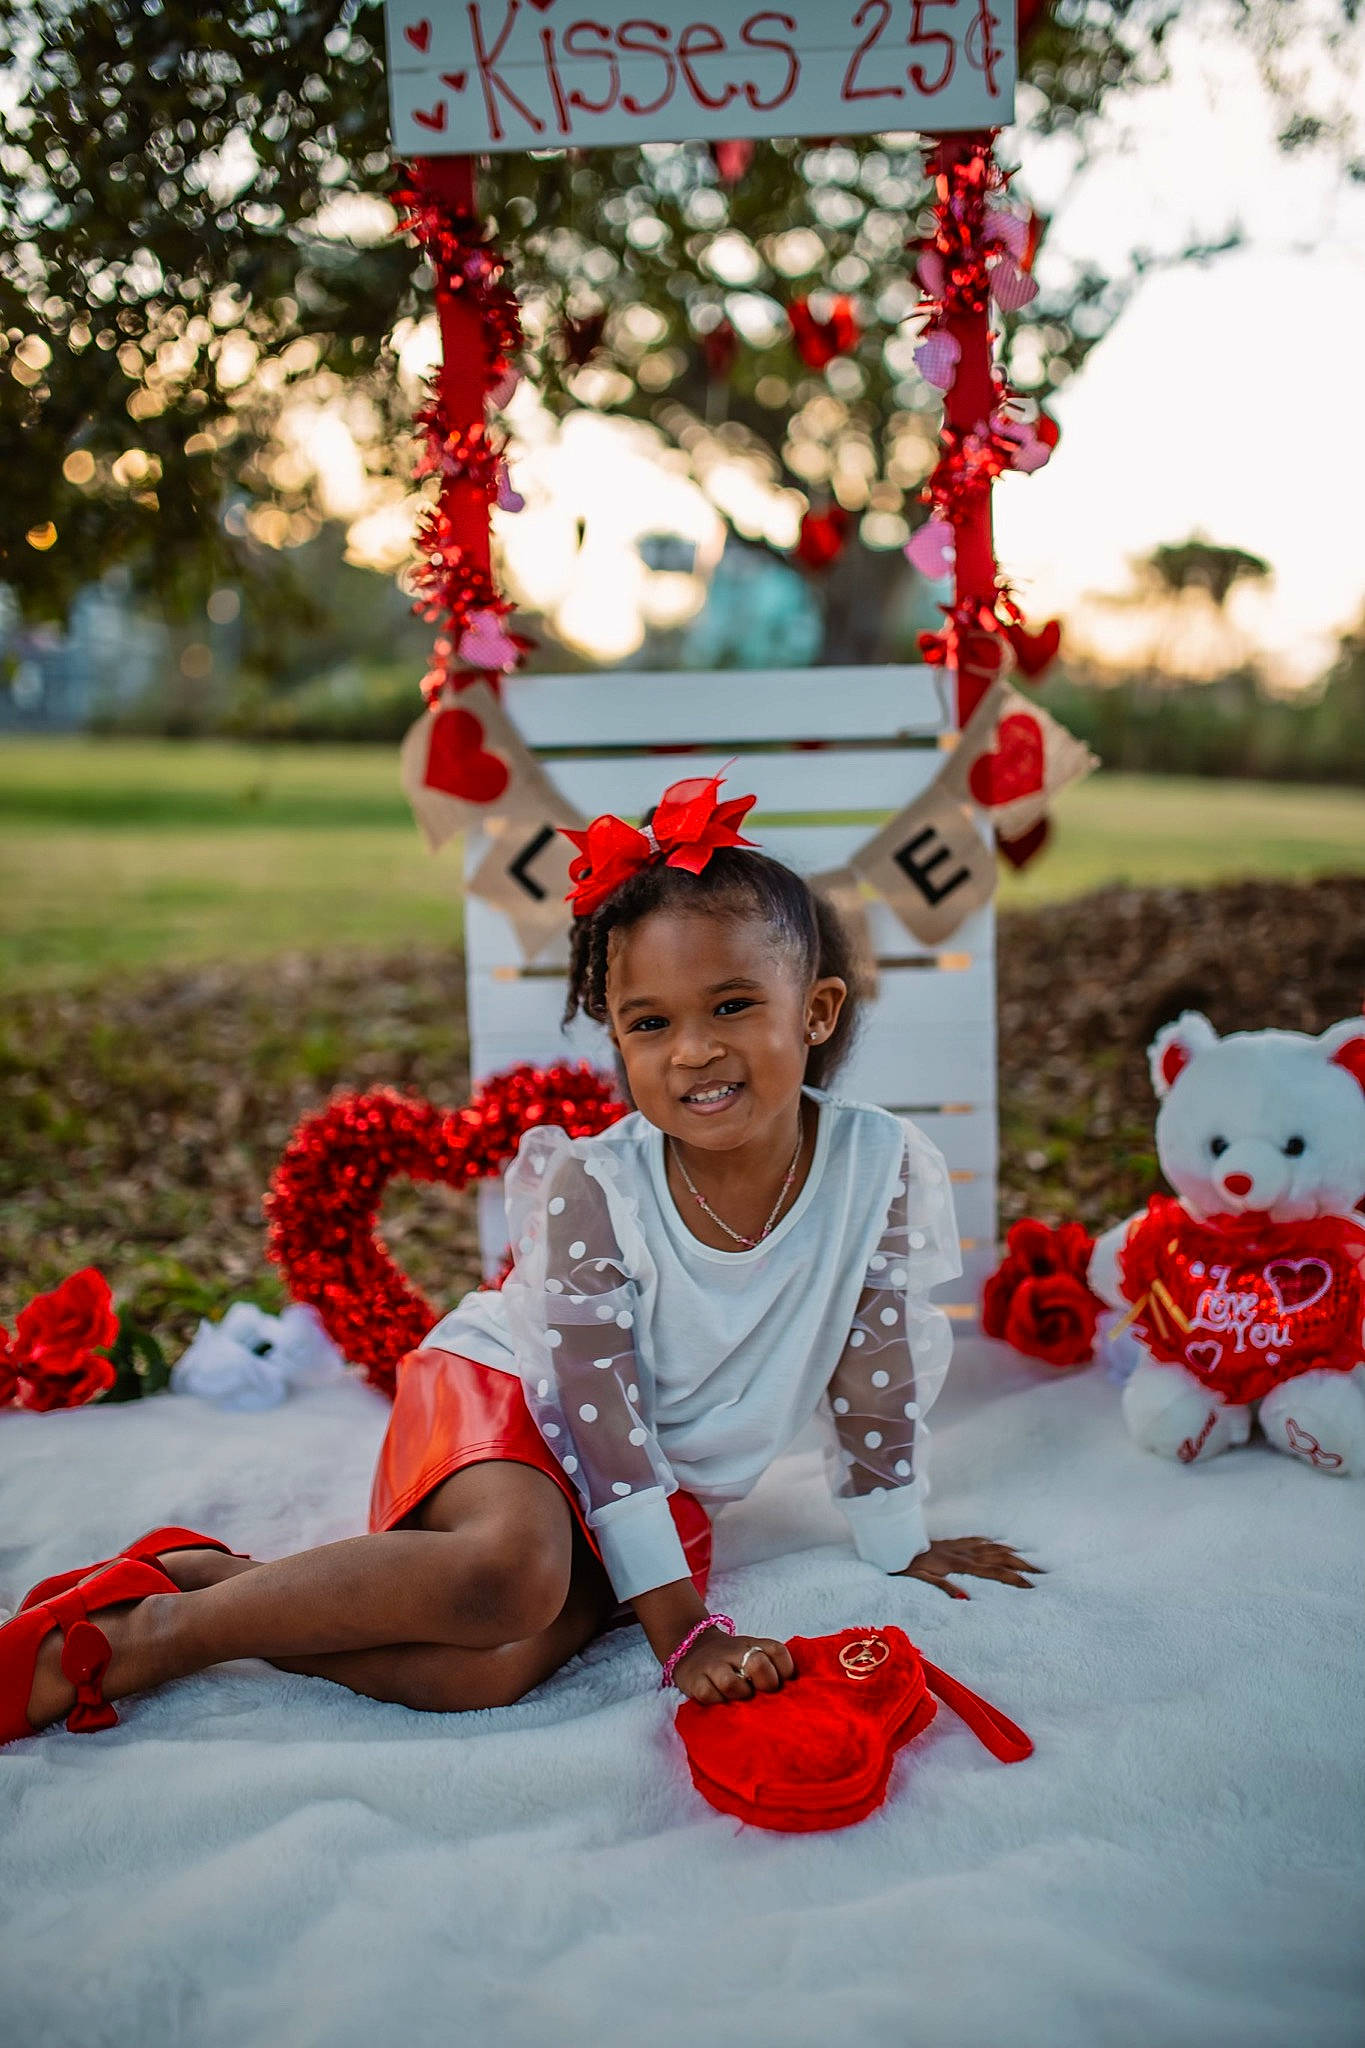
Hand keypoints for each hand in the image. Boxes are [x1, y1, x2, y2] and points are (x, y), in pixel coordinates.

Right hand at [672, 1628, 795, 1705]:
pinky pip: (708, 1695)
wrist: (692, 1647)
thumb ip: (773, 1668)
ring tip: (741, 1700)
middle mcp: (734, 1651)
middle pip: (757, 1664)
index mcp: (754, 1644)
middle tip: (763, 1694)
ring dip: (740, 1696)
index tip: (784, 1685)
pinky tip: (722, 1703)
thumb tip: (795, 1695)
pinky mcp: (695, 1680)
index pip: (778, 1652)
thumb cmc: (733, 1660)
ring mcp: (713, 1665)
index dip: (786, 1671)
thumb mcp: (753, 1653)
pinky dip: (718, 1702)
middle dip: (766, 1684)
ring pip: (731, 1683)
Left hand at [898, 1536, 1043, 1599]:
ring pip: (993, 1548)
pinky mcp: (955, 1542)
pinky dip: (994, 1543)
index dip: (1014, 1579)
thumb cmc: (907, 1566)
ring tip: (1031, 1561)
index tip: (1032, 1586)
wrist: (895, 1544)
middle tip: (1042, 1573)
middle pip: (1000, 1558)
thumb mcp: (922, 1580)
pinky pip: (980, 1540)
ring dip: (1013, 1554)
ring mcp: (961, 1546)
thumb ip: (944, 1588)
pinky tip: (1003, 1545)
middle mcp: (965, 1553)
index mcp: (960, 1564)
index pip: (994, 1573)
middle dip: (1022, 1566)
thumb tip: (966, 1600)